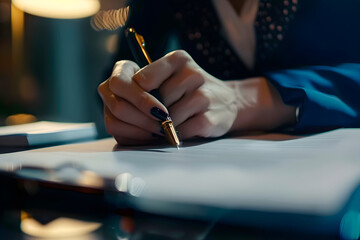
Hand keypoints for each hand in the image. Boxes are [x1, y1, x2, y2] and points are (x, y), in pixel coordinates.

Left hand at [98, 50, 295, 144]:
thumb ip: (150, 84)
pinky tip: (184, 129)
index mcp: (178, 59)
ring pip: (168, 118)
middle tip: (153, 119)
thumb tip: (126, 105)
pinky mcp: (210, 118)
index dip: (134, 98)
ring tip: (171, 123)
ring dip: (165, 126)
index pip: (142, 79)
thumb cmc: (190, 92)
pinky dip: (178, 134)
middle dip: (151, 115)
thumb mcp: (172, 77)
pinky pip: (182, 130)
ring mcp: (204, 96)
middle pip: (155, 101)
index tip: (135, 107)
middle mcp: (193, 74)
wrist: (227, 102)